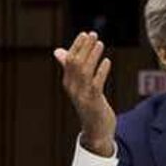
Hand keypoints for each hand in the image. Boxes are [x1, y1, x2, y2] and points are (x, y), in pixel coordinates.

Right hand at [54, 31, 116, 156]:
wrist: (96, 132)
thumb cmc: (89, 105)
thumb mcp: (79, 86)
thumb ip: (70, 69)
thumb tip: (58, 51)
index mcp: (69, 82)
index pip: (69, 60)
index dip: (77, 46)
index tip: (85, 34)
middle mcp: (72, 88)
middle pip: (75, 63)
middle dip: (84, 47)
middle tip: (93, 34)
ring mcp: (82, 95)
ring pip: (84, 71)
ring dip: (92, 56)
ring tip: (100, 44)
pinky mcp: (93, 102)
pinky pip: (96, 84)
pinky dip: (101, 71)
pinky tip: (107, 61)